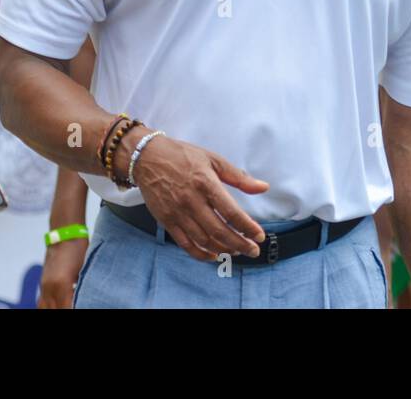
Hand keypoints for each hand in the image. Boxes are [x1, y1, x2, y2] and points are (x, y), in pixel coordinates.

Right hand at [38, 238, 87, 308]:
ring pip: (44, 308)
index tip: (81, 308)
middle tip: (73, 307)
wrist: (65, 235)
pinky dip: (49, 307)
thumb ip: (81, 290)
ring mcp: (44, 286)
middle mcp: (49, 288)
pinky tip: (57, 306)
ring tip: (65, 306)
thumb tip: (82, 301)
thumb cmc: (79, 251)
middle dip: (64, 310)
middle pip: (54, 310)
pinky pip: (41, 302)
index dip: (73, 310)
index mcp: (62, 285)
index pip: (66, 309)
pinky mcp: (42, 284)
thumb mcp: (84, 271)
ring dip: (54, 309)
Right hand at [132, 133, 268, 262]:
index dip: (247, 227)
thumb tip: (263, 187)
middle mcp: (191, 200)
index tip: (259, 235)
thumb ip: (239, 177)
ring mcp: (177, 213)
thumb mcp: (213, 159)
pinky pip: (185, 244)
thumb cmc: (182, 156)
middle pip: (219, 231)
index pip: (231, 211)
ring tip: (237, 250)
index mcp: (205, 183)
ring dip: (223, 249)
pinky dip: (201, 253)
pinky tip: (213, 255)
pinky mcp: (166, 221)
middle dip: (240, 244)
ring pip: (203, 240)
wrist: (147, 158)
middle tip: (253, 250)